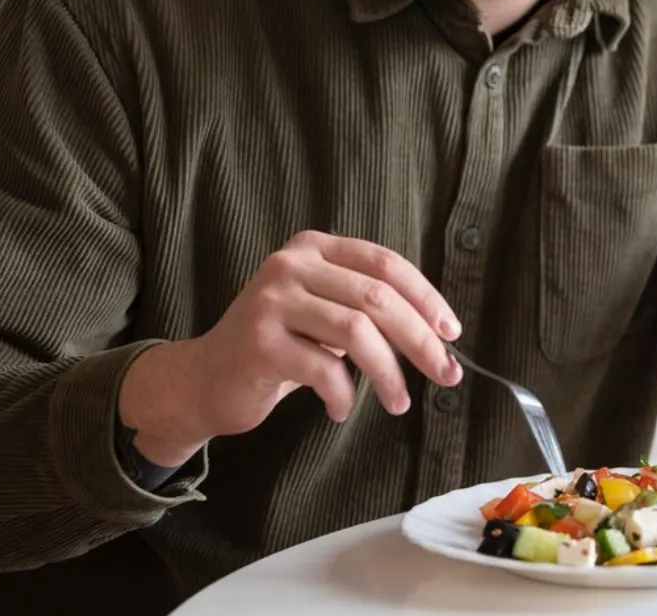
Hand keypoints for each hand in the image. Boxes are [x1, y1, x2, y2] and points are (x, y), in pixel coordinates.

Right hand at [119, 232, 460, 465]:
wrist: (205, 380)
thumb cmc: (279, 348)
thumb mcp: (323, 312)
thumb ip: (367, 307)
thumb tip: (439, 334)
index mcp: (313, 247)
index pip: (385, 263)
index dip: (426, 297)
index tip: (452, 333)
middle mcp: (290, 265)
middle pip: (378, 297)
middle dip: (420, 340)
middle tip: (446, 374)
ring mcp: (271, 301)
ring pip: (357, 332)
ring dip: (389, 374)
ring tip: (399, 403)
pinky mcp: (258, 341)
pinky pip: (324, 370)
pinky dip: (344, 396)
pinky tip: (342, 409)